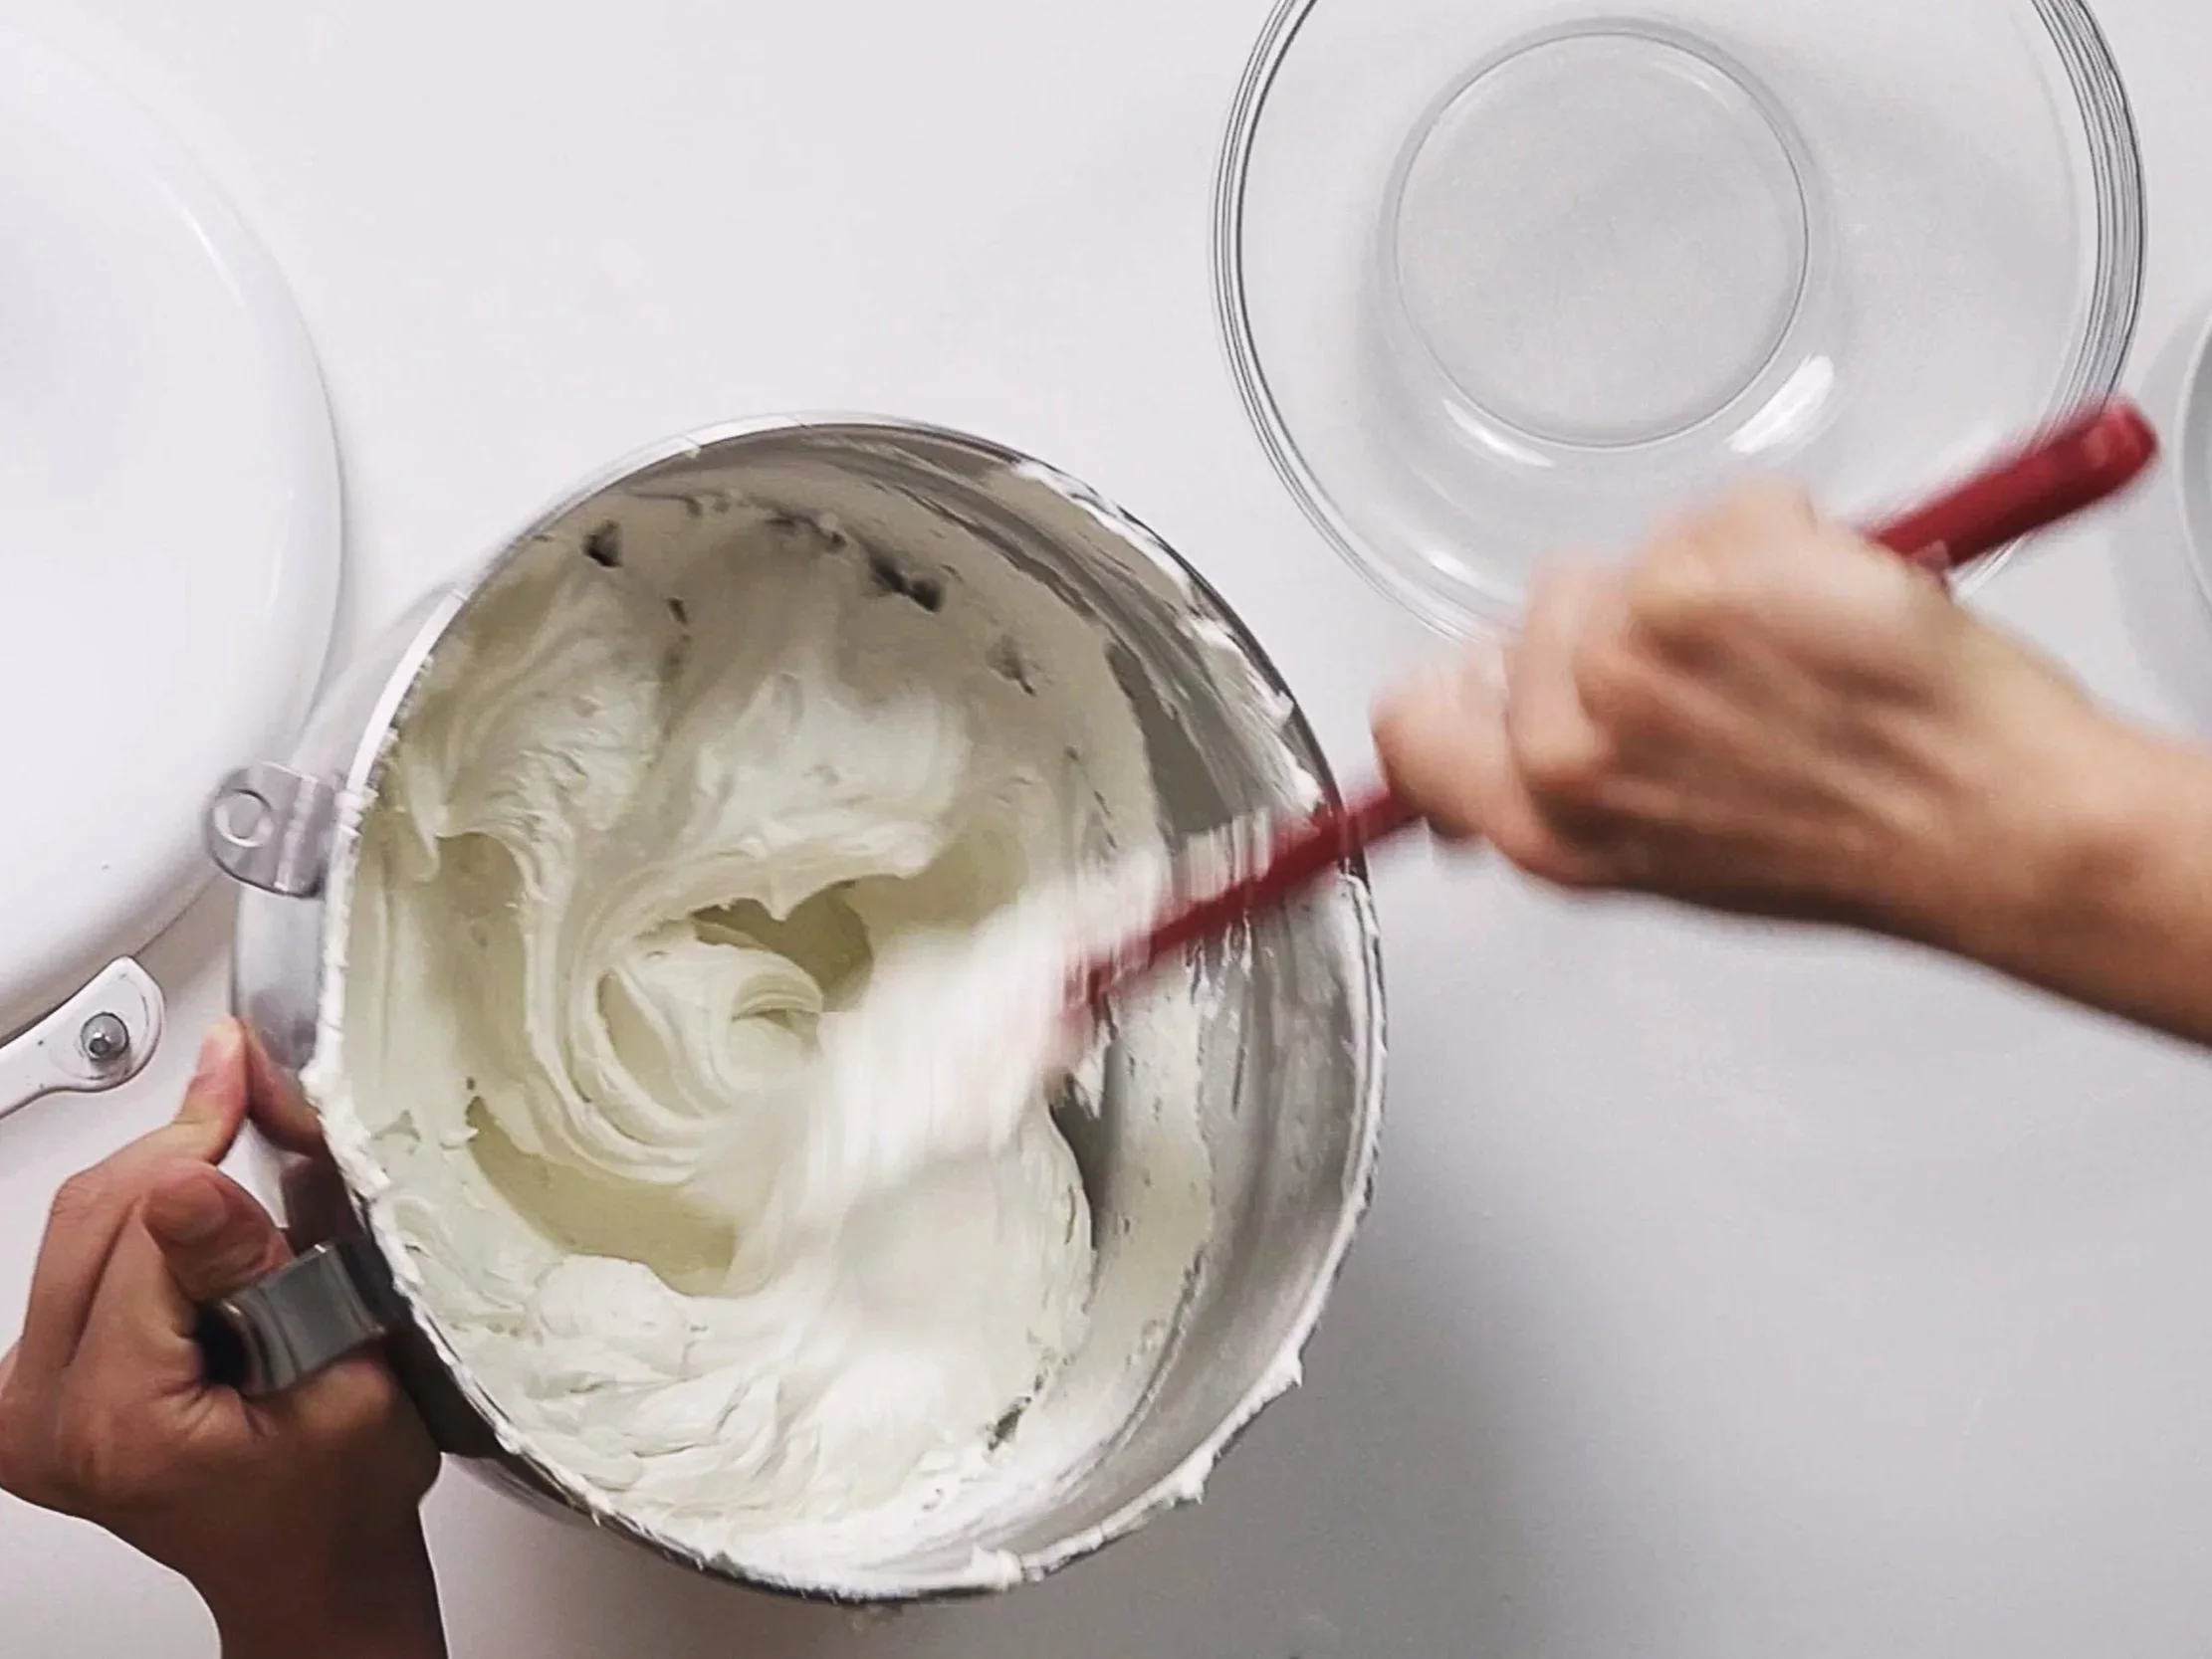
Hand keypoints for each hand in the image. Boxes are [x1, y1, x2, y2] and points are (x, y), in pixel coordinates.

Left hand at [0, 1019, 445, 1658]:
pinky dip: (145, 1213)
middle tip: (254, 1086)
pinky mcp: (32, 1380)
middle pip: (95, 1214)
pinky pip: (77, 1254)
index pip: (148, 1233)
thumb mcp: (347, 1381)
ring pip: (79, 1222)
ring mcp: (24, 1401)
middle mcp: (40, 1415)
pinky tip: (204, 1212)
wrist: (308, 1562)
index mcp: (113, 1422)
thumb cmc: (337, 1497)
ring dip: (163, 1175)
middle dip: (183, 1144)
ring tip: (241, 1149)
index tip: (247, 1065)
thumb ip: (263, 1278)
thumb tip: (192, 1185)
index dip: (211, 1150)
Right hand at [1373, 481, 2132, 953]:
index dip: (1451, 687)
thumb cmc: (1853, 848)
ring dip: (1712, 578)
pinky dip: (1785, 539)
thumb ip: (1573, 783)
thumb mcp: (1669, 860)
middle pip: (1537, 614)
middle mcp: (1569, 747)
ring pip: (1635, 556)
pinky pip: (1725, 513)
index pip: (1414, 726)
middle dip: (1619, 616)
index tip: (1489, 669)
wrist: (1986, 822)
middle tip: (1717, 668)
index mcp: (1547, 827)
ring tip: (1790, 649)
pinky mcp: (1699, 578)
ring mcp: (1628, 656)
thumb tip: (1517, 709)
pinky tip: (1827, 610)